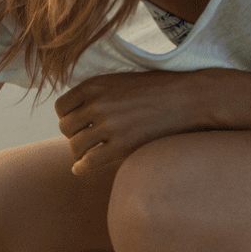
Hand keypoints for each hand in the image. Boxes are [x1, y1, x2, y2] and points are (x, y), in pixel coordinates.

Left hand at [53, 69, 218, 175]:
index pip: (61, 107)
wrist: (188, 98)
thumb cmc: (158, 89)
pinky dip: (81, 168)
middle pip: (66, 128)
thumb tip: (78, 110)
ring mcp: (109, 125)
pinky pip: (89, 161)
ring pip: (75, 146)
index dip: (67, 117)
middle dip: (73, 135)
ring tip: (86, 155)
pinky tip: (80, 170)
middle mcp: (97, 104)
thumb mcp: (121, 81)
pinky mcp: (122, 145)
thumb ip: (98, 93)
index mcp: (95, 85)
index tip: (76, 124)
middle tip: (84, 141)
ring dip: (78, 153)